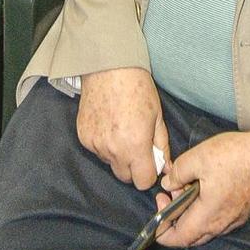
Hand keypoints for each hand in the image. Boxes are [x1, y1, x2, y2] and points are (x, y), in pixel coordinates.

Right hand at [76, 68, 168, 189]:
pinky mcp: (83, 137)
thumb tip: (166, 168)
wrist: (109, 66)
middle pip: (125, 177)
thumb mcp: (157, 116)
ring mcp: (96, 144)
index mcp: (135, 145)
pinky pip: (96, 151)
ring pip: (110, 163)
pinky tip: (107, 124)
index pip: (143, 182)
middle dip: (133, 166)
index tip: (149, 161)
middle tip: (135, 144)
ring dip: (117, 154)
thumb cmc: (137, 88)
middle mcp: (113, 149)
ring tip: (120, 130)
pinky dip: (103, 143)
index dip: (148, 173)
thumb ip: (162, 146)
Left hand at [157, 127, 249, 247]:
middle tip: (169, 192)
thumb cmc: (236, 157)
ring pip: (204, 226)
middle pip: (191, 235)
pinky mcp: (241, 211)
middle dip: (174, 217)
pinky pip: (216, 219)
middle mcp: (221, 224)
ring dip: (189, 211)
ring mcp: (233, 219)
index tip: (158, 207)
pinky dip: (203, 208)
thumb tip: (168, 184)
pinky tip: (203, 185)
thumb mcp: (198, 157)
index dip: (163, 230)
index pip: (179, 238)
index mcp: (207, 217)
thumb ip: (178, 172)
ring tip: (186, 184)